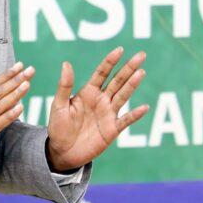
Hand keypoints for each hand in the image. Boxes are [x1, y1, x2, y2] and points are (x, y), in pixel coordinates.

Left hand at [46, 47, 148, 171]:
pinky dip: (135, 115)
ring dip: (132, 85)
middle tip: (141, 55)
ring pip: (123, 96)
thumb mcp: (58, 105)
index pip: (102, 73)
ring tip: (141, 72)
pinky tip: (144, 107)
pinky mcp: (112, 129)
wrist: (62, 152)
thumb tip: (66, 63)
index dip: (110, 61)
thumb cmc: (58, 127)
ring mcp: (108, 114)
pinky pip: (126, 120)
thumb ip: (64, 86)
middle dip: (129, 68)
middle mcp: (101, 100)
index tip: (119, 50)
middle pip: (118, 81)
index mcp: (88, 92)